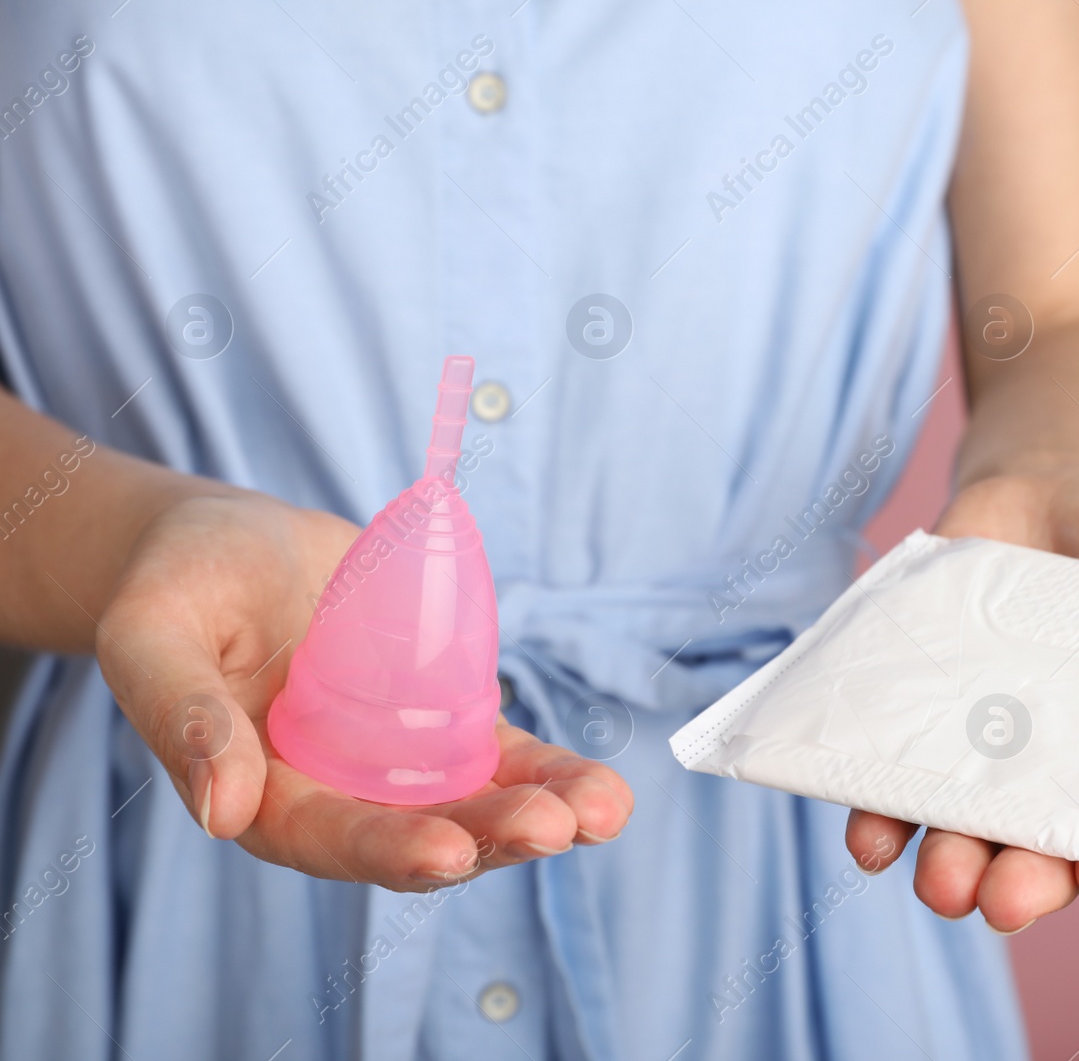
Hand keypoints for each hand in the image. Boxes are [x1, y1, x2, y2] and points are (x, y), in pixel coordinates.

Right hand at [95, 492, 631, 891]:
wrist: (231, 547)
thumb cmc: (180, 585)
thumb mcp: (154, 633)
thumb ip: (182, 716)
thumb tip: (223, 811)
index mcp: (262, 796)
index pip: (329, 837)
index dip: (387, 848)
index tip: (448, 849)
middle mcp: (339, 795)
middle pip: (422, 832)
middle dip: (490, 835)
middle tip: (554, 827)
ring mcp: (398, 763)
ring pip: (477, 803)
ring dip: (542, 814)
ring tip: (604, 811)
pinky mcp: (442, 720)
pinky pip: (503, 756)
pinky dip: (550, 772)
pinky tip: (603, 788)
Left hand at [844, 461, 1078, 930]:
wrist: (1058, 466)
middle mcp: (1053, 766)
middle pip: (1035, 849)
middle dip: (1020, 884)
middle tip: (1004, 900)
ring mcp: (980, 738)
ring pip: (959, 827)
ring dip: (945, 862)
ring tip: (937, 880)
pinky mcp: (919, 702)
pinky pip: (888, 767)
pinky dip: (874, 804)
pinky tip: (867, 832)